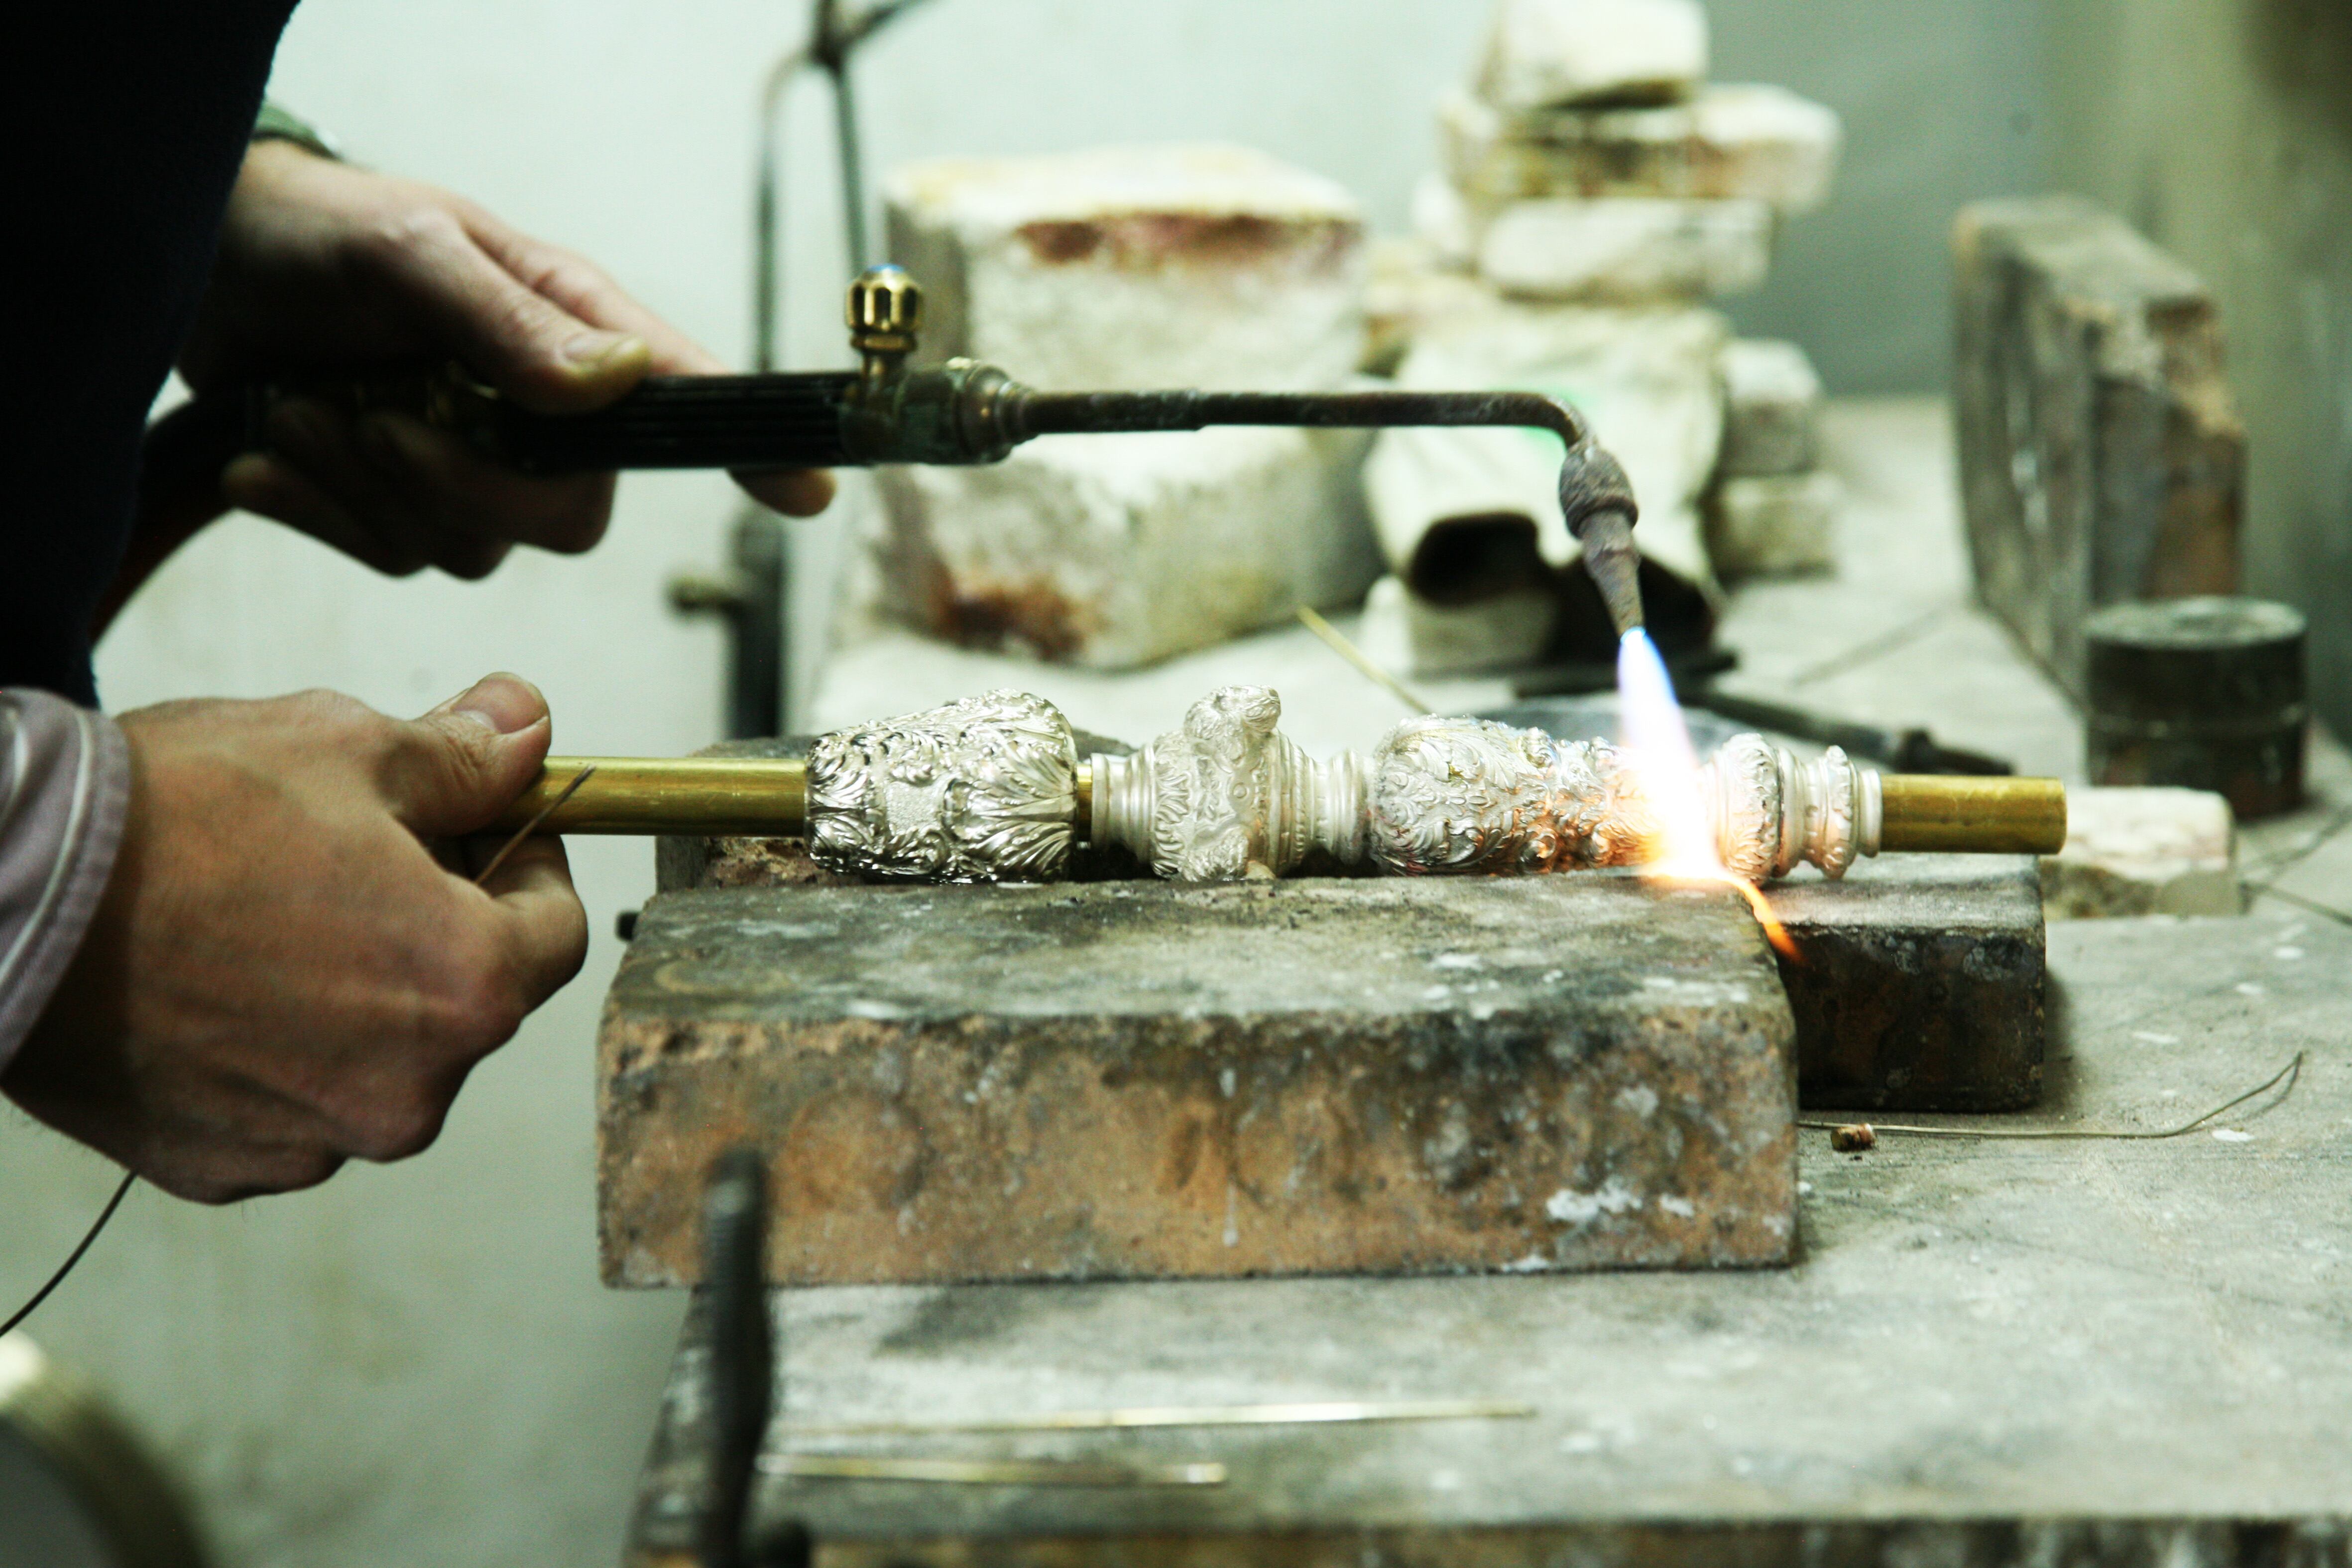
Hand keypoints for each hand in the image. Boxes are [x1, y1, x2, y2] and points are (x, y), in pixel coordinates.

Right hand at [3, 675, 588, 1201]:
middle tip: (354, 854)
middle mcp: (408, 1092)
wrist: (4, 895)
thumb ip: (466, 756)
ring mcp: (312, 1140)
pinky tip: (212, 979)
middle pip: (468, 999)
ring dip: (353, 989)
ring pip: (379, 1054)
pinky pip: (290, 1102)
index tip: (478, 825)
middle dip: (434, 923)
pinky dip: (274, 1047)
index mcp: (466, 990)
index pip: (558, 929)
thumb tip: (531, 728)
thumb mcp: (349, 746)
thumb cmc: (178, 817)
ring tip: (266, 912)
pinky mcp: (224, 1166)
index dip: (525, 862)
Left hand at [180, 142, 831, 579]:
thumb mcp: (409, 249)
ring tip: (300, 403)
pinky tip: (274, 446)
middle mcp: (546, 416)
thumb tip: (612, 385)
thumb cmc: (319, 231)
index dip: (755, 450)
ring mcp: (478, 470)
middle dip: (460, 483)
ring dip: (366, 485)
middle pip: (567, 516)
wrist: (206, 267)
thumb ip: (507, 320)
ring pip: (467, 547)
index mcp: (577, 336)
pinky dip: (322, 508)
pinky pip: (390, 556)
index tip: (810, 490)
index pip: (688, 402)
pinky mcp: (408, 507)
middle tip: (372, 412)